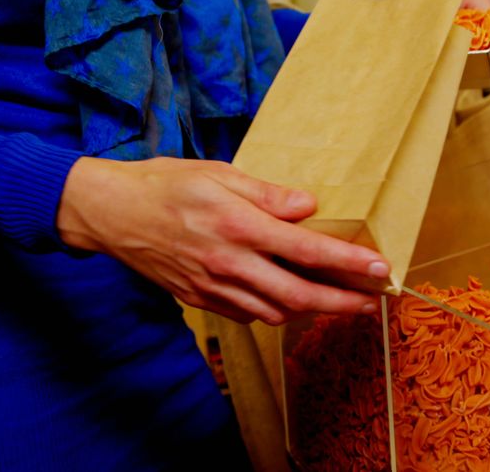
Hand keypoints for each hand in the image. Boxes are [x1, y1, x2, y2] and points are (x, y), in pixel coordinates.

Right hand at [56, 157, 389, 324]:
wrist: (110, 212)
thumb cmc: (165, 184)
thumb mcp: (218, 174)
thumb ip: (266, 194)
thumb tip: (307, 207)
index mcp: (238, 225)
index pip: (306, 249)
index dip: (348, 263)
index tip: (379, 269)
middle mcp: (228, 262)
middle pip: (298, 295)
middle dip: (341, 303)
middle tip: (371, 302)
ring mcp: (212, 286)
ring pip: (274, 312)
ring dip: (311, 311)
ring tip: (338, 303)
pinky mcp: (199, 299)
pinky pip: (246, 315)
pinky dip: (274, 311)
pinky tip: (290, 302)